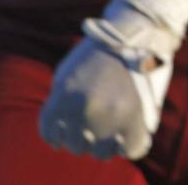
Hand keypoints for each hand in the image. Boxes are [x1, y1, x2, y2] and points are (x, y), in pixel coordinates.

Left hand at [39, 1, 181, 160]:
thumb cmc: (97, 54)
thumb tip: (57, 132)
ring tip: (111, 129)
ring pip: (101, 153)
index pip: (50, 134)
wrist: (134, 34)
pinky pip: (130, 150)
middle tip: (93, 125)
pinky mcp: (136, 120)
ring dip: (105, 144)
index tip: (66, 133)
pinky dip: (129, 146)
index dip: (58, 135)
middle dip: (82, 137)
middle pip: (76, 145)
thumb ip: (59, 102)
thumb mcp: (67, 73)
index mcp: (63, 96)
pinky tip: (128, 136)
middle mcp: (84, 110)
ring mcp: (110, 117)